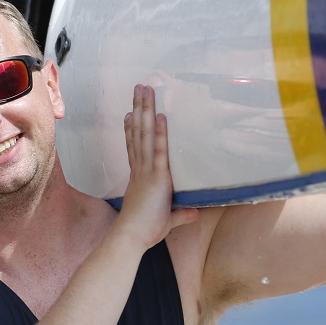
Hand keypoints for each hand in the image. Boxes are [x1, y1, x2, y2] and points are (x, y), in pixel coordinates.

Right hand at [115, 84, 196, 248]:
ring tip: (146, 90)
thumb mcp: (167, 219)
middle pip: (138, 132)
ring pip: (144, 134)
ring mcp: (147, 170)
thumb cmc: (145, 230)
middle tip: (139, 88)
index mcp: (140, 176)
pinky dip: (159, 132)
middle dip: (139, 108)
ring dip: (145, 110)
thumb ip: (181, 214)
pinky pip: (159, 150)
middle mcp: (140, 168)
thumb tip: (195, 214)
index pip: (134, 148)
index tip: (130, 113)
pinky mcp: (157, 176)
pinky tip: (161, 115)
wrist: (132, 236)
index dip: (132, 129)